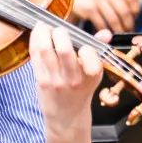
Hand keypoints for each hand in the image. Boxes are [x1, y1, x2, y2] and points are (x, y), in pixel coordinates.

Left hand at [29, 24, 106, 138]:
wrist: (66, 115)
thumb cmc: (81, 89)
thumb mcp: (94, 73)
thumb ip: (98, 50)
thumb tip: (106, 33)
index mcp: (90, 75)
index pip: (89, 54)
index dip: (86, 44)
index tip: (82, 43)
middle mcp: (72, 78)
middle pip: (64, 49)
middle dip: (61, 32)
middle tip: (60, 29)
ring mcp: (54, 80)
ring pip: (45, 49)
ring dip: (44, 33)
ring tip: (46, 27)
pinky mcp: (40, 79)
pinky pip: (35, 54)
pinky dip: (35, 39)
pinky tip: (38, 32)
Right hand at [70, 0, 138, 32]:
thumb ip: (124, 2)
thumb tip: (135, 19)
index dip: (135, 10)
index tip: (134, 19)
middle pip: (124, 11)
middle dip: (128, 25)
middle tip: (128, 32)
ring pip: (114, 19)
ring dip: (118, 30)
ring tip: (119, 34)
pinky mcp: (89, 8)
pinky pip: (102, 23)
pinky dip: (105, 31)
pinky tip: (106, 33)